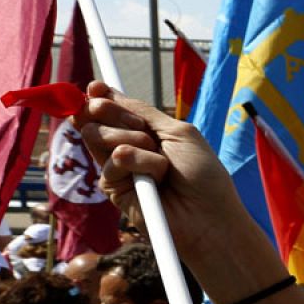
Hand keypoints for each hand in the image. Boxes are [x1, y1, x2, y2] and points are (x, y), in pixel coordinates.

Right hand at [72, 83, 260, 270]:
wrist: (210, 217)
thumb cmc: (203, 176)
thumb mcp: (178, 133)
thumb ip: (143, 113)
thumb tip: (107, 91)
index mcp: (143, 131)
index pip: (110, 108)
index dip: (99, 95)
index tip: (97, 86)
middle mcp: (127, 147)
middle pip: (94, 118)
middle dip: (113, 113)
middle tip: (141, 129)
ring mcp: (118, 168)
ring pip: (96, 136)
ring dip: (131, 140)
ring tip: (161, 162)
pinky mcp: (114, 189)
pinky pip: (112, 161)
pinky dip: (138, 162)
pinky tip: (157, 177)